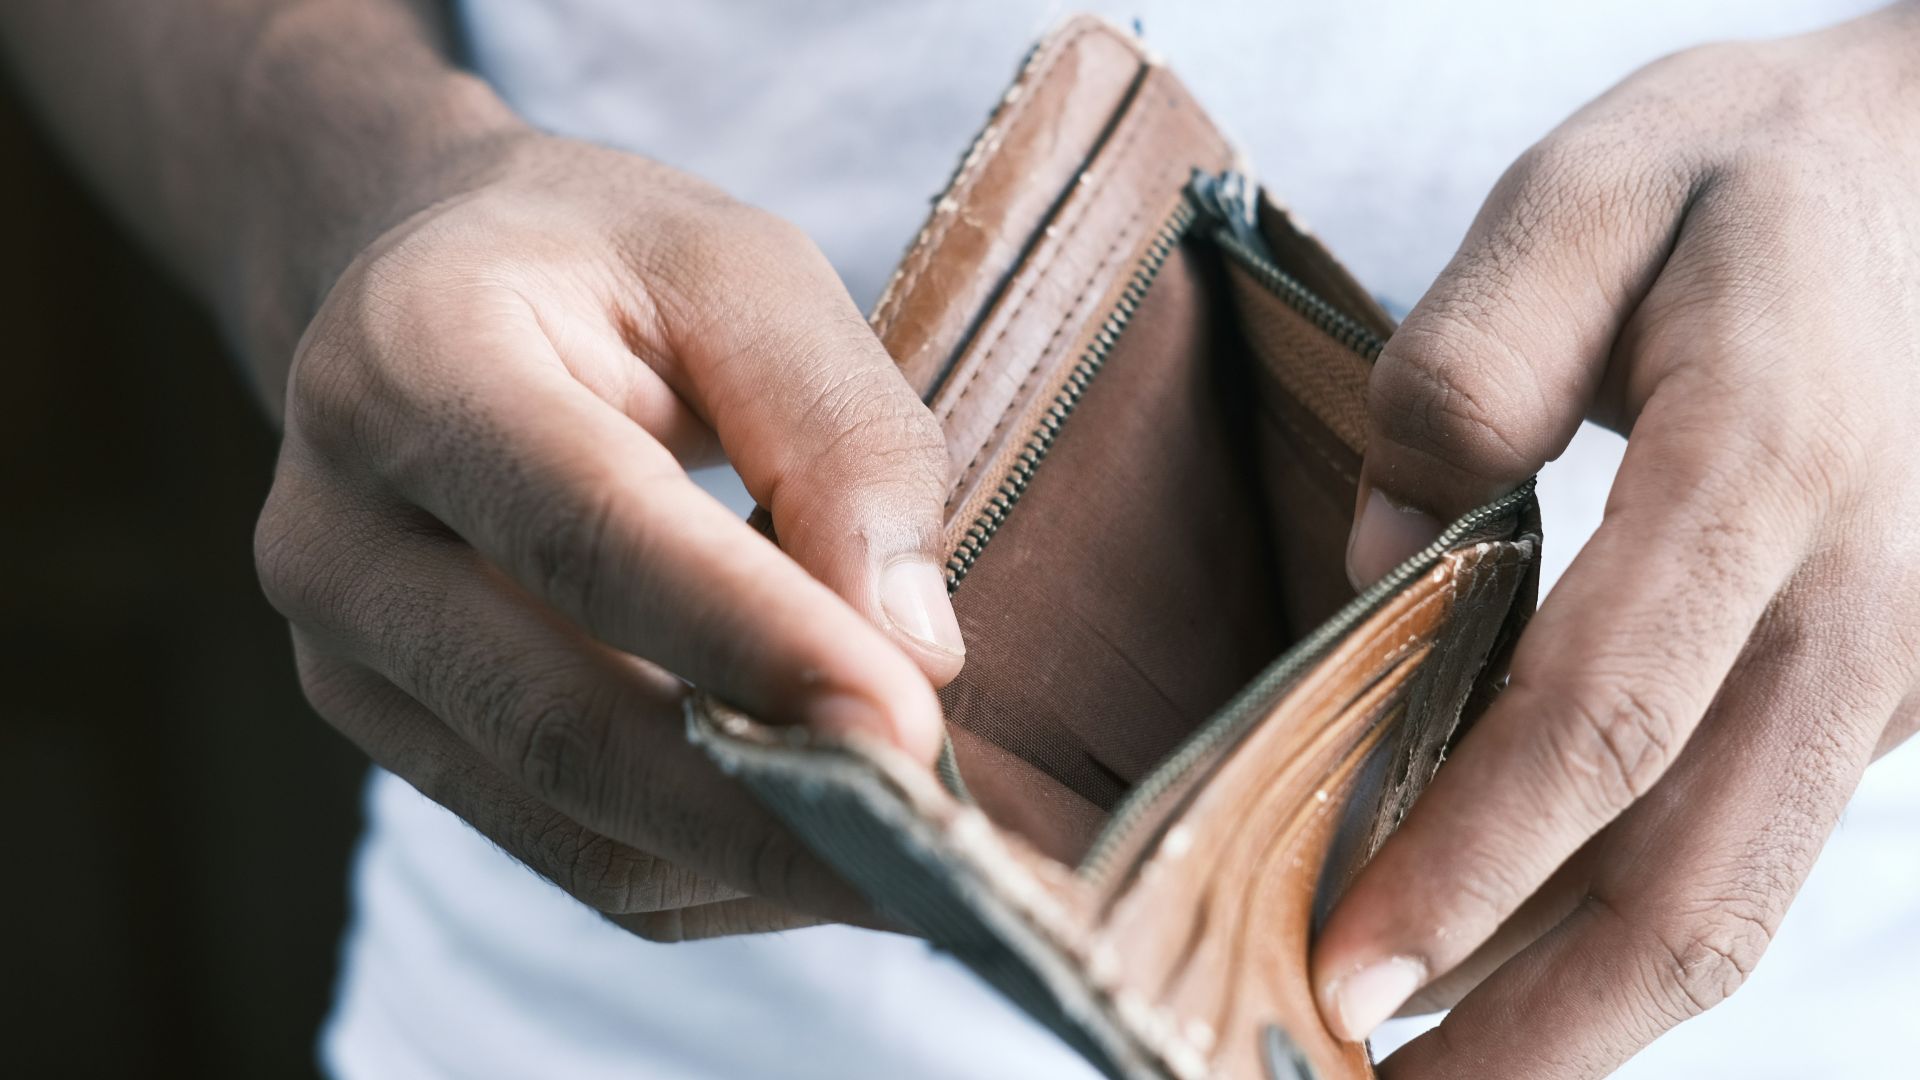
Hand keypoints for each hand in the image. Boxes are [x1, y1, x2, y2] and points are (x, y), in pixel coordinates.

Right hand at [254, 130, 964, 938]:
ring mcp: (346, 658)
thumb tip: (914, 651)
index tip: (908, 729)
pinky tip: (818, 841)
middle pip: (561, 723)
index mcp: (414, 361)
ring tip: (910, 858)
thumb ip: (839, 437)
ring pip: (569, 827)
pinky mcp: (395, 738)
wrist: (431, 296)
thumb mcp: (746, 273)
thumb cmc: (609, 270)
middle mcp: (340, 531)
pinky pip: (571, 858)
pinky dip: (712, 873)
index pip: (590, 534)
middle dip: (767, 809)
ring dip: (754, 862)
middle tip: (939, 853)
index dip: (754, 642)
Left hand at [1318, 6, 1919, 1074]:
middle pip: (1695, 883)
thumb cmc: (1755, 178)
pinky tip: (1524, 954)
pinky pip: (1757, 841)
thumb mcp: (1590, 193)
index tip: (1343, 977)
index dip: (1470, 872)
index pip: (1603, 723)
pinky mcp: (1898, 692)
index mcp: (1767, 467)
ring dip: (1583, 1012)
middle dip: (1532, 1031)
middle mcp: (1860, 602)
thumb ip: (1466, 369)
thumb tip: (1382, 564)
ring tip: (1438, 1073)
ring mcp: (1901, 665)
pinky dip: (1635, 925)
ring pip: (1737, 893)